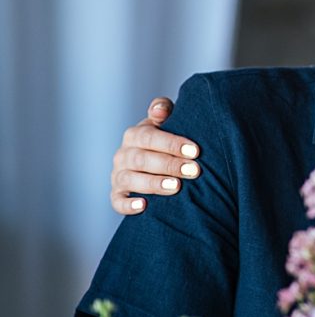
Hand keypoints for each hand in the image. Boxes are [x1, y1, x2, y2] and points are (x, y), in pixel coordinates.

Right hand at [110, 97, 201, 214]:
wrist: (156, 162)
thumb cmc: (166, 140)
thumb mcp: (166, 122)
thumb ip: (163, 110)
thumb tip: (159, 110)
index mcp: (134, 135)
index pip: (148, 137)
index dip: (171, 143)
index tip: (195, 151)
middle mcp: (123, 155)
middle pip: (141, 159)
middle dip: (168, 165)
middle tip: (193, 171)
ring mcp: (118, 176)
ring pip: (129, 180)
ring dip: (153, 184)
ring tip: (176, 187)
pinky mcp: (117, 195)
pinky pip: (117, 202)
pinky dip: (128, 205)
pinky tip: (144, 206)